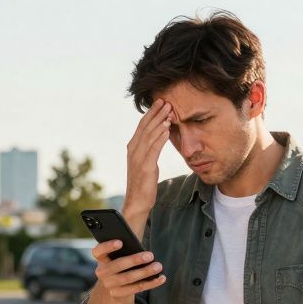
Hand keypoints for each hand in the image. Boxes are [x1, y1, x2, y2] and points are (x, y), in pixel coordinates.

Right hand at [91, 240, 166, 298]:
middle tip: (150, 255)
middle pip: (117, 266)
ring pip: (128, 278)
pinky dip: (150, 283)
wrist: (115, 283)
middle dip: (134, 260)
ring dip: (145, 272)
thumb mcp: (119, 252)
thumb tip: (139, 236)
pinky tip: (161, 278)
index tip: (120, 242)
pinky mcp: (118, 294)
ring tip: (158, 266)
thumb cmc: (121, 261)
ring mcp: (109, 284)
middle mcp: (102, 272)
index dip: (108, 246)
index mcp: (101, 258)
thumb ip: (126, 245)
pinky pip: (136, 288)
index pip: (98, 251)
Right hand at [124, 99, 173, 219]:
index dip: (151, 113)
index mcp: (132, 147)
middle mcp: (133, 150)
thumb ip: (149, 149)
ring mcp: (138, 158)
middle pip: (145, 127)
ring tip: (169, 111)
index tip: (160, 102)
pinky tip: (167, 129)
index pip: (142, 125)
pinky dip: (160, 138)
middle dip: (156, 113)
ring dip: (160, 122)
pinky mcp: (146, 166)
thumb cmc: (142, 183)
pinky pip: (154, 149)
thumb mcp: (145, 162)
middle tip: (166, 101)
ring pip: (150, 135)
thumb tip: (158, 137)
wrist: (136, 202)